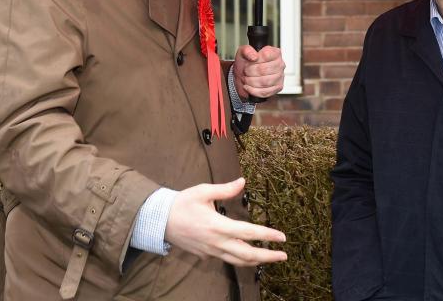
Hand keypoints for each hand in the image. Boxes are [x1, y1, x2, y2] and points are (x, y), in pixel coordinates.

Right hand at [164, 178, 286, 266]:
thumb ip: (225, 189)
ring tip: (271, 258)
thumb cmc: (182, 203)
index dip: (267, 235)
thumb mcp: (203, 191)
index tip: (282, 237)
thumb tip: (243, 181)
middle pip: (247, 255)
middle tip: (283, 255)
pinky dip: (240, 259)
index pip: (249, 233)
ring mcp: (211, 252)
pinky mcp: (205, 256)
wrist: (159, 221)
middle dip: (267, 257)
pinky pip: (226, 259)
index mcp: (218, 226)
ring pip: (238, 261)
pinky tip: (248, 254)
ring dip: (256, 261)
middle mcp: (216, 243)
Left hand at [233, 45, 284, 100]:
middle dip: (250, 72)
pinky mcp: (278, 87)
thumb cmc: (246, 62)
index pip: (266, 55)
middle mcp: (280, 64)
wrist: (244, 75)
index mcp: (274, 52)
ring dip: (251, 81)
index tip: (250, 61)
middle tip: (246, 71)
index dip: (255, 60)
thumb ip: (247, 50)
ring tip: (246, 79)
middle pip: (264, 70)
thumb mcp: (243, 52)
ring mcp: (280, 76)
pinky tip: (248, 86)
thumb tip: (254, 56)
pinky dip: (253, 90)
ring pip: (264, 82)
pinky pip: (265, 92)